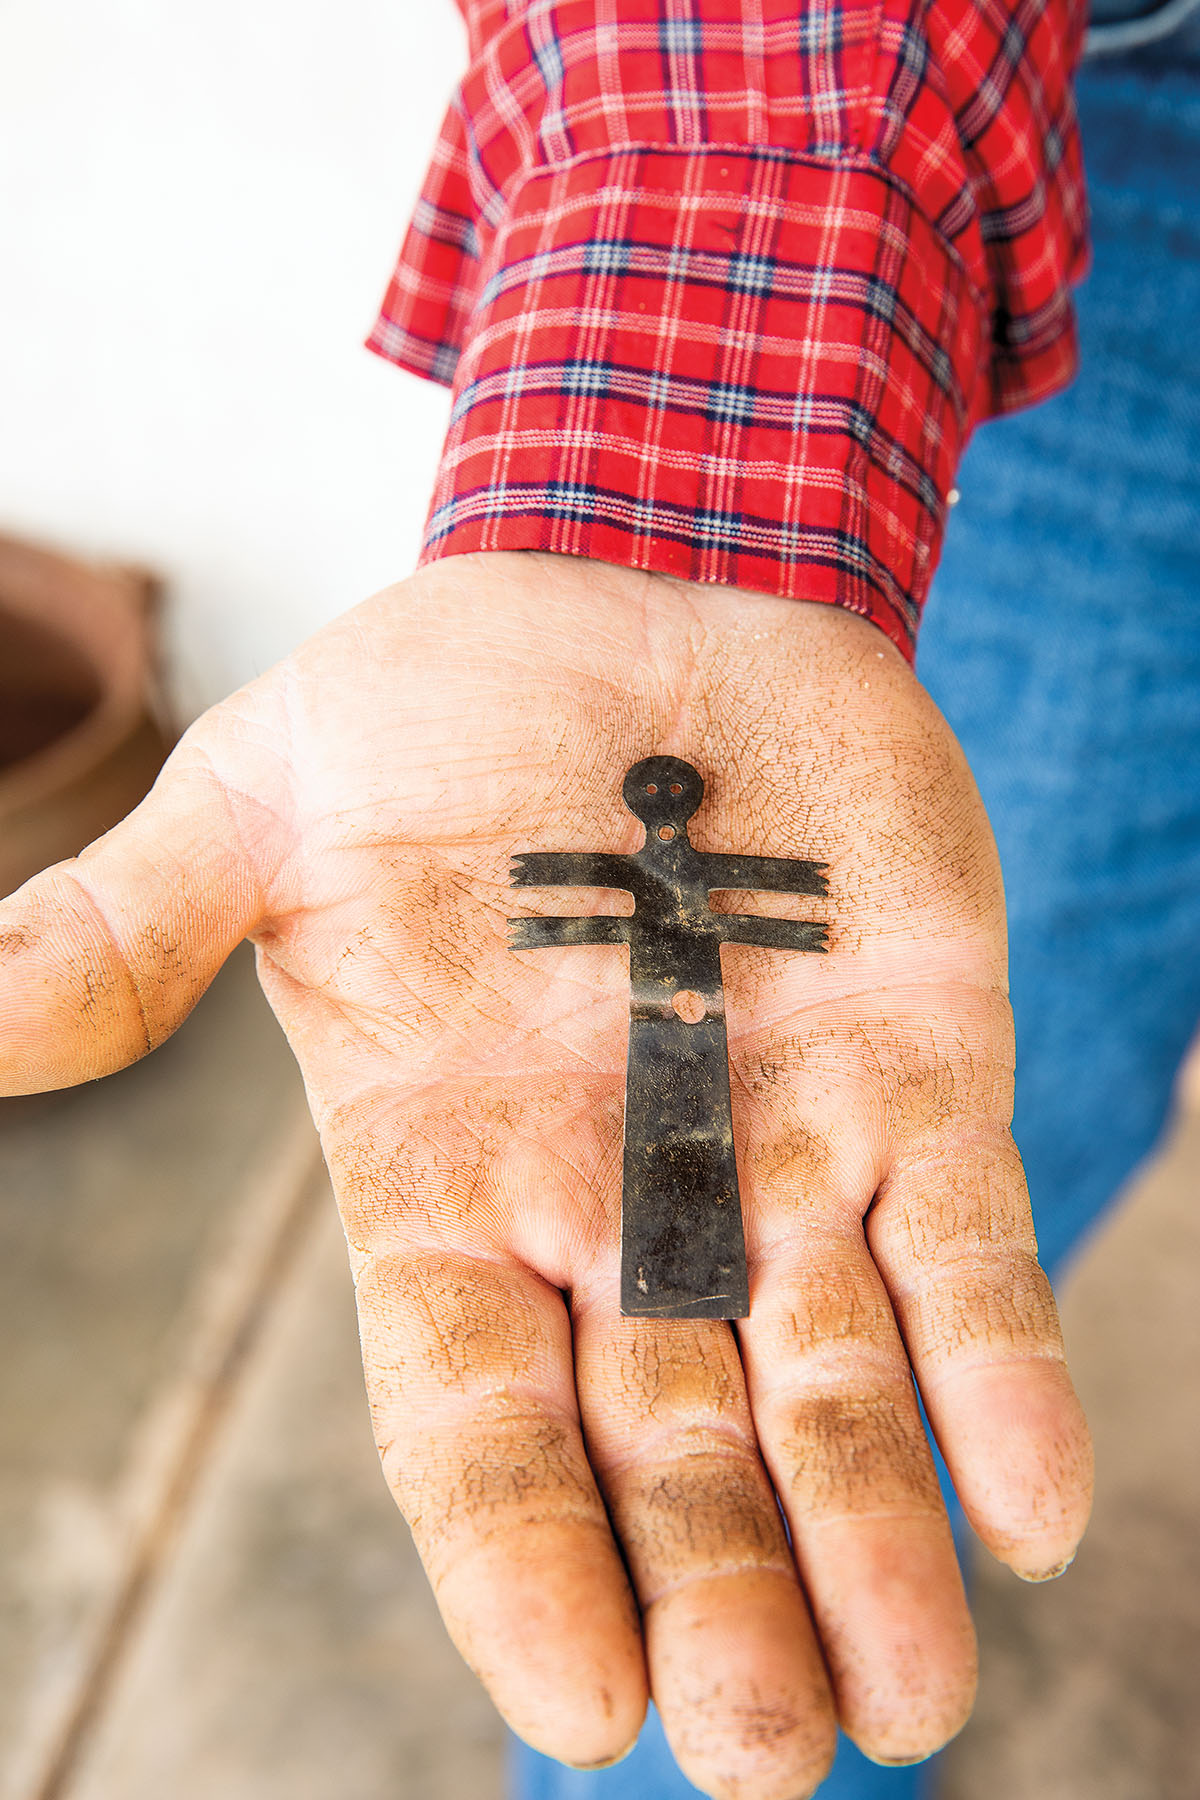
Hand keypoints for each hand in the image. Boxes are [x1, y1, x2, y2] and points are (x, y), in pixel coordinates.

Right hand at [0, 553, 1091, 1798]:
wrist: (633, 590)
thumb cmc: (430, 710)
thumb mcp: (261, 806)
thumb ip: (136, 930)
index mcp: (447, 1169)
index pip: (469, 1407)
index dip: (518, 1551)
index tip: (578, 1702)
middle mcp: (619, 1196)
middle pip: (666, 1438)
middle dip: (716, 1590)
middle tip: (763, 1755)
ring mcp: (778, 1143)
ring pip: (830, 1381)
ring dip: (870, 1536)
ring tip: (904, 1701)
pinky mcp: (920, 1070)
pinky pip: (969, 1247)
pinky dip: (1003, 1373)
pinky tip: (1033, 1508)